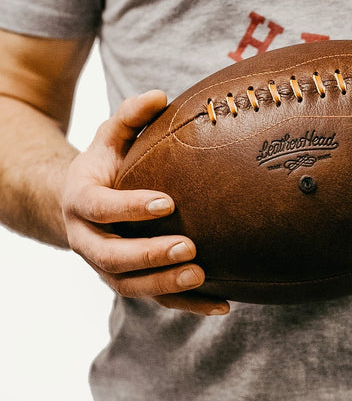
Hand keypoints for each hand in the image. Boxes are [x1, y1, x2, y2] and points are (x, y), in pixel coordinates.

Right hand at [61, 90, 229, 314]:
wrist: (80, 204)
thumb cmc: (105, 165)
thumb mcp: (109, 137)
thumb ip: (130, 117)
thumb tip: (160, 94)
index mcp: (81, 201)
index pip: (102, 208)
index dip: (131, 207)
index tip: (168, 202)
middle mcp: (87, 240)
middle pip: (112, 257)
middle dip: (150, 255)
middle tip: (189, 247)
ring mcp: (106, 267)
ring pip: (130, 286)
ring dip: (166, 284)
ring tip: (203, 276)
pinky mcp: (128, 282)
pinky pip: (155, 300)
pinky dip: (187, 305)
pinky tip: (222, 305)